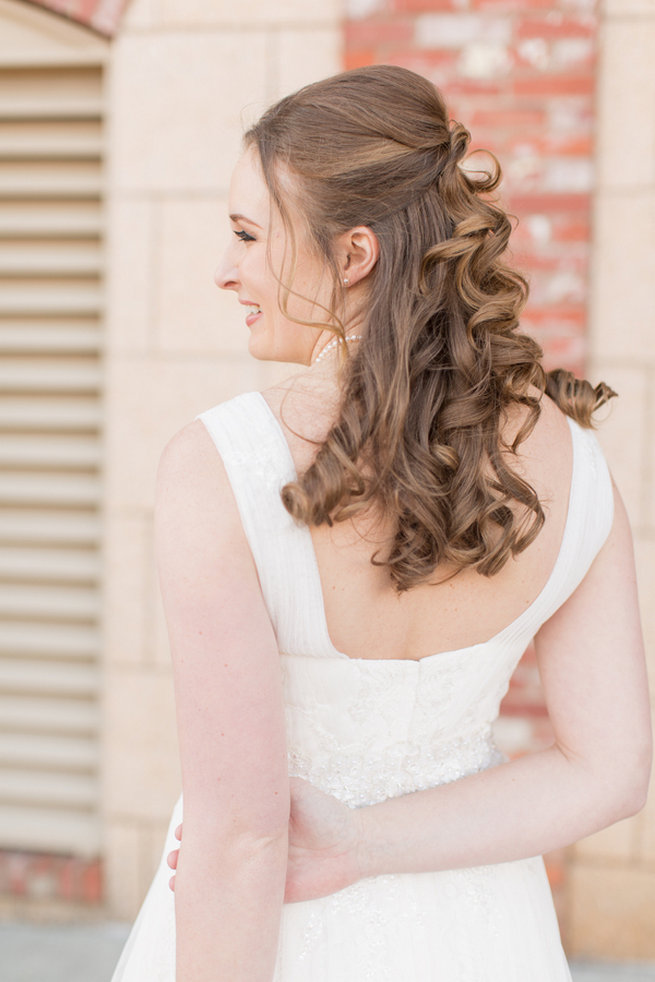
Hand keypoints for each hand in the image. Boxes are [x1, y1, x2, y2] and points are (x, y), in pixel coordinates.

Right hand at [166, 777, 362, 901]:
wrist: (352, 846)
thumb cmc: (325, 812)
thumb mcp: (295, 791)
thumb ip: (270, 786)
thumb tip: (238, 781)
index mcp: (256, 819)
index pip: (219, 822)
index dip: (197, 826)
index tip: (181, 830)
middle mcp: (253, 844)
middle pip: (213, 849)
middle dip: (189, 853)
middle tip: (176, 855)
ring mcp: (259, 869)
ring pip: (219, 875)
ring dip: (195, 876)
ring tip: (179, 877)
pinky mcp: (269, 894)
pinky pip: (239, 899)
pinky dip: (217, 900)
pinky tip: (198, 901)